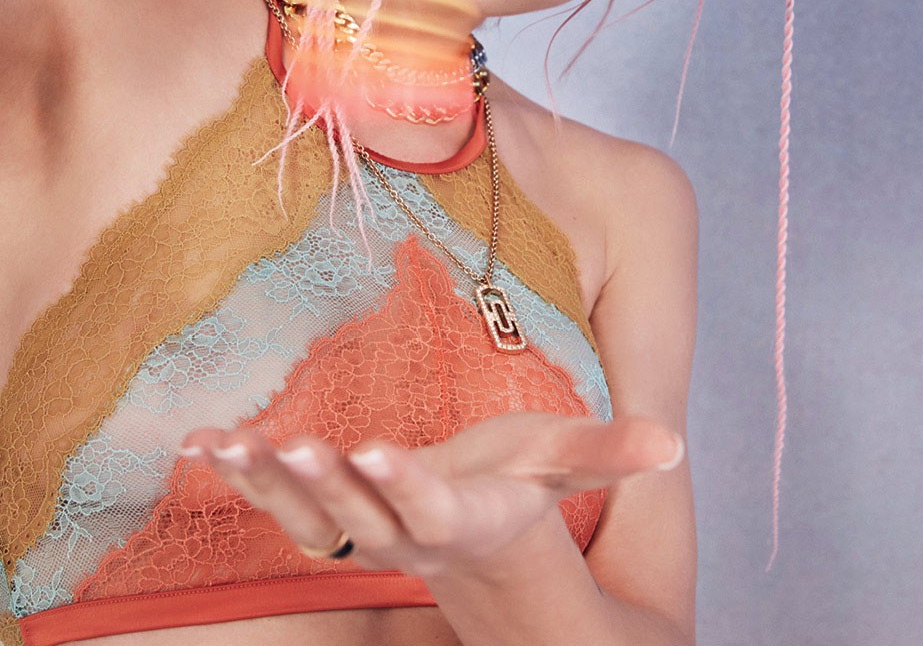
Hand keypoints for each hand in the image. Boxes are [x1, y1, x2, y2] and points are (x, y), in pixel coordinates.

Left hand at [180, 411, 683, 579]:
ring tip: (228, 447)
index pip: (430, 504)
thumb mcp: (559, 464)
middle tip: (295, 450)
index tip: (380, 454)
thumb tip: (674, 442)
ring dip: (264, 483)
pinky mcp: (322, 510)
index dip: (405, 485)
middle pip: (357, 514)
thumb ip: (608, 454)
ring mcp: (353, 526)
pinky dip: (235, 474)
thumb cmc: (513, 488)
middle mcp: (396, 530)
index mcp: (455, 513)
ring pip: (303, 515)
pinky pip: (270, 498)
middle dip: (326, 485)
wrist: (466, 531)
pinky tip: (196, 442)